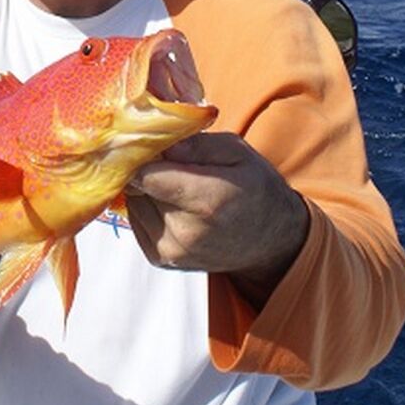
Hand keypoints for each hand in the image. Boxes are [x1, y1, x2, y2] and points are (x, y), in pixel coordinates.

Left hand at [125, 132, 308, 308]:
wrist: (269, 240)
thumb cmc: (255, 188)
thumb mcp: (237, 152)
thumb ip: (196, 145)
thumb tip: (159, 144)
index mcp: (207, 201)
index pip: (146, 175)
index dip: (143, 154)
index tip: (153, 145)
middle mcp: (186, 232)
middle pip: (138, 187)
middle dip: (149, 170)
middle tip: (174, 164)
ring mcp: (172, 251)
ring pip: (134, 203)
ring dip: (148, 190)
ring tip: (180, 187)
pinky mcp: (161, 259)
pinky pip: (136, 221)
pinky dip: (148, 208)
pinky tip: (175, 206)